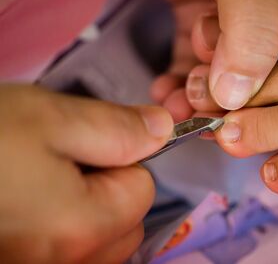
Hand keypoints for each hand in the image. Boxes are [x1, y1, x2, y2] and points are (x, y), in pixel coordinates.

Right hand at [0, 85, 172, 262]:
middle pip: (125, 223)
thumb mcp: (50, 119)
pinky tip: (27, 200)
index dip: (120, 158)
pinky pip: (67, 249)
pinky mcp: (21, 263)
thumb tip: (165, 129)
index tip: (80, 143)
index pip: (143, 189)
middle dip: (106, 188)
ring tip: (39, 179)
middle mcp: (68, 262)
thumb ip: (118, 128)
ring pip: (98, 240)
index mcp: (84, 227)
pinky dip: (60, 225)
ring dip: (84, 210)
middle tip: (58, 161)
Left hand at [147, 0, 277, 120]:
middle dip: (227, 98)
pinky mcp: (195, 12)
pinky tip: (165, 91)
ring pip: (221, 73)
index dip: (266, 92)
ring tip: (177, 104)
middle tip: (199, 104)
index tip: (233, 110)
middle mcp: (272, 8)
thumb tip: (239, 93)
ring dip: (198, 95)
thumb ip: (252, 27)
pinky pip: (191, 59)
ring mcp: (231, 13)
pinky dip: (177, 80)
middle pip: (257, 74)